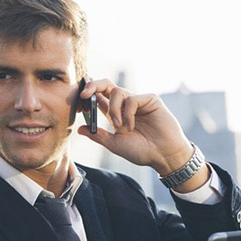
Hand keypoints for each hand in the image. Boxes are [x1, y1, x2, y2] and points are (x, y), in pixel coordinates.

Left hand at [77, 78, 193, 176]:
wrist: (162, 155)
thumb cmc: (141, 151)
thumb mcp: (114, 144)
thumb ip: (97, 136)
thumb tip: (79, 129)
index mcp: (115, 114)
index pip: (98, 97)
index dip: (88, 95)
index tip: (78, 99)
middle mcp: (125, 105)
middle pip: (106, 85)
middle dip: (93, 85)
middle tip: (84, 94)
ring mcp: (138, 100)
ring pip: (117, 91)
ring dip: (114, 110)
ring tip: (120, 127)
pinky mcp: (150, 99)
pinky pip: (132, 99)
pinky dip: (128, 114)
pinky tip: (132, 126)